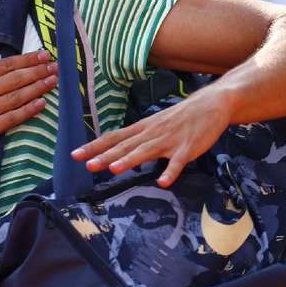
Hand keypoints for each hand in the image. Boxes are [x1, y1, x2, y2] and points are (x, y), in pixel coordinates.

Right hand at [0, 31, 56, 163]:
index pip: (2, 66)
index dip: (24, 60)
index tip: (41, 54)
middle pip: (14, 79)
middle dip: (37, 71)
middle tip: (56, 65)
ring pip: (16, 97)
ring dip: (38, 88)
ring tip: (54, 81)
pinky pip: (11, 119)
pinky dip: (28, 111)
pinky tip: (42, 104)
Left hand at [71, 88, 232, 186]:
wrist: (210, 105)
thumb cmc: (181, 117)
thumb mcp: (155, 124)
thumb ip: (139, 139)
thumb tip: (119, 151)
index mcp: (143, 128)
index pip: (113, 137)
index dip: (94, 146)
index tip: (75, 154)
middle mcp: (152, 133)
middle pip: (125, 145)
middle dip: (105, 156)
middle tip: (88, 165)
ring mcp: (169, 140)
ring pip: (146, 151)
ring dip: (129, 160)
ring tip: (113, 169)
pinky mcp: (188, 148)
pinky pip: (178, 162)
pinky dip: (170, 171)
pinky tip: (163, 182)